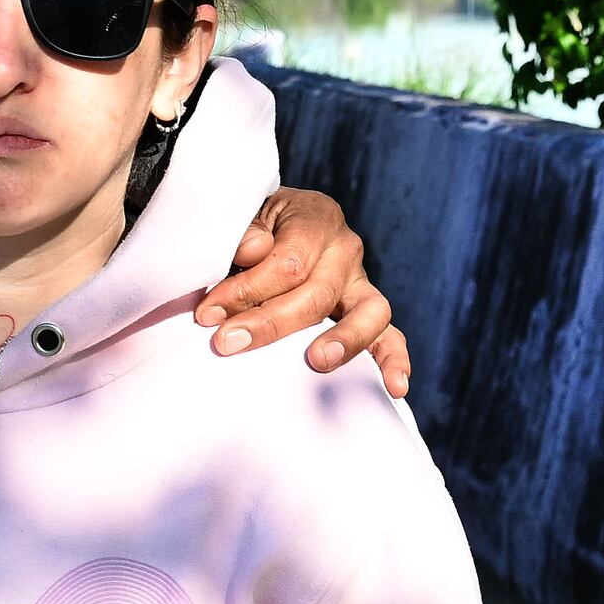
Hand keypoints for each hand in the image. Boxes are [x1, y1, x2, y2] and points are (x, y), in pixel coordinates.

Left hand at [195, 187, 411, 396]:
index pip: (288, 262)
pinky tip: (394, 387)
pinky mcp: (366, 313)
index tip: (208, 313)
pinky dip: (394, 360)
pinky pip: (389, 337)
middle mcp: (346, 249)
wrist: (267, 230)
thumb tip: (256, 250)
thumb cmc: (249, 229)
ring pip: (369, 313)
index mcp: (316, 218)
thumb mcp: (241, 216)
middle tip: (227, 342)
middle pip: (318, 293)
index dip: (246, 291)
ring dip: (343, 341)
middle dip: (269, 322)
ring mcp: (360, 284)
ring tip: (318, 361)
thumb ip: (244, 230)